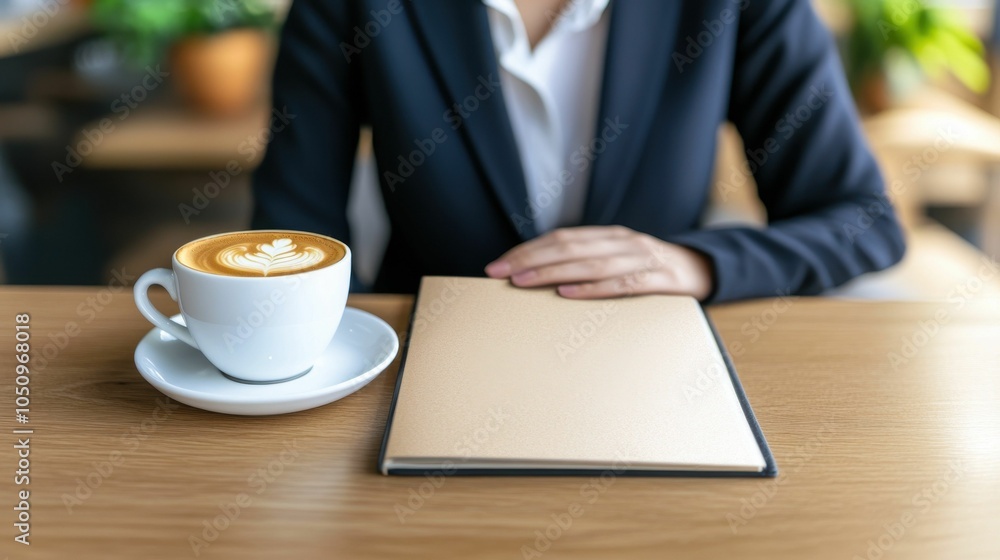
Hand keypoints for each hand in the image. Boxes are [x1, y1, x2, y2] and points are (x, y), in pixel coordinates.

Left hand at [485, 226, 714, 300]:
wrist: (705, 269)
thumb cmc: (650, 270)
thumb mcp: (617, 259)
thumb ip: (586, 263)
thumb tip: (538, 276)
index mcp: (608, 235)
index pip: (559, 238)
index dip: (527, 250)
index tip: (497, 266)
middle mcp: (622, 241)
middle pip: (568, 247)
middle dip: (530, 260)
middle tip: (500, 274)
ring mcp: (642, 258)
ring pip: (590, 263)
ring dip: (553, 273)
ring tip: (524, 282)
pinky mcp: (659, 279)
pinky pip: (622, 283)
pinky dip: (593, 288)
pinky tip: (567, 294)